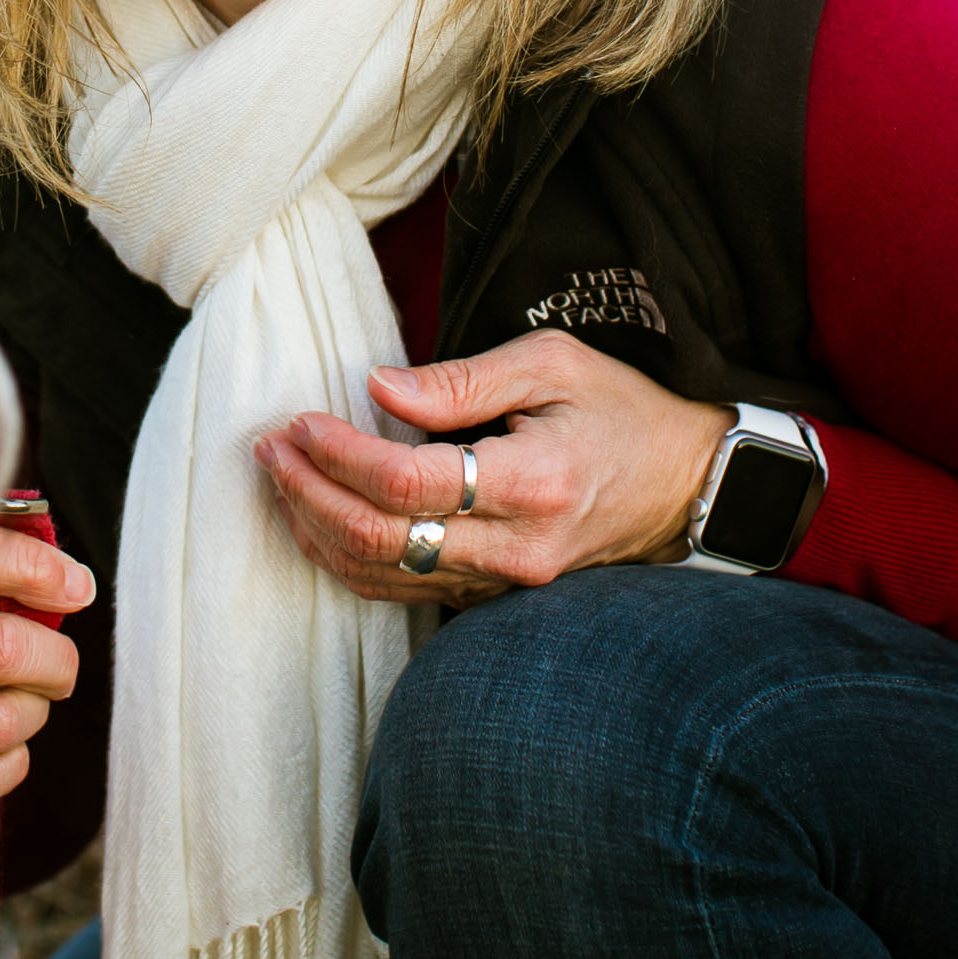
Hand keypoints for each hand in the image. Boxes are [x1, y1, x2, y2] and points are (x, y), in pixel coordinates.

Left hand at [253, 333, 731, 608]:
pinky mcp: (495, 595)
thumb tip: (377, 387)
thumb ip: (460, 380)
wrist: (687, 483)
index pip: (409, 485)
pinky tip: (318, 517)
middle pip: (383, 541)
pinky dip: (349, 558)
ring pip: (383, 577)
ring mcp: (506, 583)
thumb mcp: (552, 363)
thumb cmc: (621, 409)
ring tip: (280, 475)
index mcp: (534, 484)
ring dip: (318, 527)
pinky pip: (404, 591)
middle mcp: (517, 549)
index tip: (301, 420)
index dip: (341, 455)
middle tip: (270, 447)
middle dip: (310, 493)